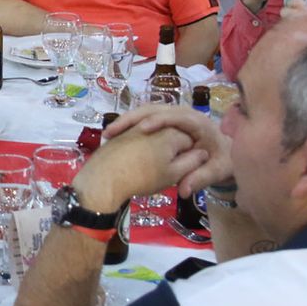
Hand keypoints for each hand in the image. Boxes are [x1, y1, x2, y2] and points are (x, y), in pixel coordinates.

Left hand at [75, 120, 197, 208]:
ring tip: (159, 160)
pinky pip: (135, 130)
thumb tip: (204, 154)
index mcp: (171, 132)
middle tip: (176, 164)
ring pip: (153, 126)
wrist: (103, 182)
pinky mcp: (122, 132)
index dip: (192, 151)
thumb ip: (192, 162)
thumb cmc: (144, 179)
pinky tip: (141, 154)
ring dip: (158, 139)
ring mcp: (136, 126)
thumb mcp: (173, 175)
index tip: (192, 166)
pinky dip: (140, 139)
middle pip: (171, 128)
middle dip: (176, 144)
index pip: (189, 138)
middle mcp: (154, 123)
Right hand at [105, 107, 231, 194]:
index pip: (177, 116)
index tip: (142, 129)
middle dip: (132, 118)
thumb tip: (184, 191)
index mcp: (198, 122)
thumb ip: (201, 179)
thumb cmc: (222, 160)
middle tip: (113, 132)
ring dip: (126, 121)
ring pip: (144, 112)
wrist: (225, 152)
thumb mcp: (217, 171)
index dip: (160, 120)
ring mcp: (171, 116)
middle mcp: (183, 114)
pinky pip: (142, 119)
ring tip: (108, 134)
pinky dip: (127, 125)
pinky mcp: (163, 121)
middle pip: (154, 109)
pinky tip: (113, 136)